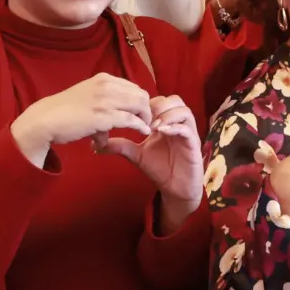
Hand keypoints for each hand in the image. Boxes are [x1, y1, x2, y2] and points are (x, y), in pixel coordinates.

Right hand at [10, 73, 152, 163]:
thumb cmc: (64, 111)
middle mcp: (106, 86)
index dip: (141, 101)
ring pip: (140, 105)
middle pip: (141, 95)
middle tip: (147, 121)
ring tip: (146, 127)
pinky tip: (144, 132)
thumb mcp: (87, 97)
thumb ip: (104, 102)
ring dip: (146, 118)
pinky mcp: (103, 116)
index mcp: (104, 79)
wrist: (45, 120)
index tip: (143, 112)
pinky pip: (131, 120)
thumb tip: (113, 118)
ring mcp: (105, 100)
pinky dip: (141, 126)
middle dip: (147, 109)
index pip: (134, 87)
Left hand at [97, 95, 202, 220]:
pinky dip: (175, 127)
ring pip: (183, 110)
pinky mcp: (194, 143)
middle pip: (174, 100)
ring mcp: (188, 132)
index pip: (160, 101)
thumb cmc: (160, 169)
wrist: (175, 189)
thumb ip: (121, 145)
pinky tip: (162, 133)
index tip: (132, 115)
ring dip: (167, 115)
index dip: (146, 104)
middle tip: (144, 118)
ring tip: (153, 126)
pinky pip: (188, 128)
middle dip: (157, 106)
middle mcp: (178, 124)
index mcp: (165, 123)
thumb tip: (96, 144)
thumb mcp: (137, 155)